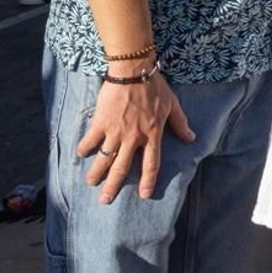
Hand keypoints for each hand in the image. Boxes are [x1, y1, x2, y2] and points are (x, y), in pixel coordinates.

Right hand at [75, 71, 195, 202]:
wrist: (134, 71)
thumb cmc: (155, 87)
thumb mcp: (173, 105)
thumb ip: (181, 124)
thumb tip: (191, 138)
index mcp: (152, 134)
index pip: (151, 163)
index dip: (148, 180)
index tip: (144, 195)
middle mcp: (134, 137)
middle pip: (123, 167)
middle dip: (113, 186)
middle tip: (105, 201)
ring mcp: (116, 131)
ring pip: (105, 158)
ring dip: (96, 173)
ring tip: (90, 183)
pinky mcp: (101, 122)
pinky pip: (90, 140)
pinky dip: (84, 148)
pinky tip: (80, 155)